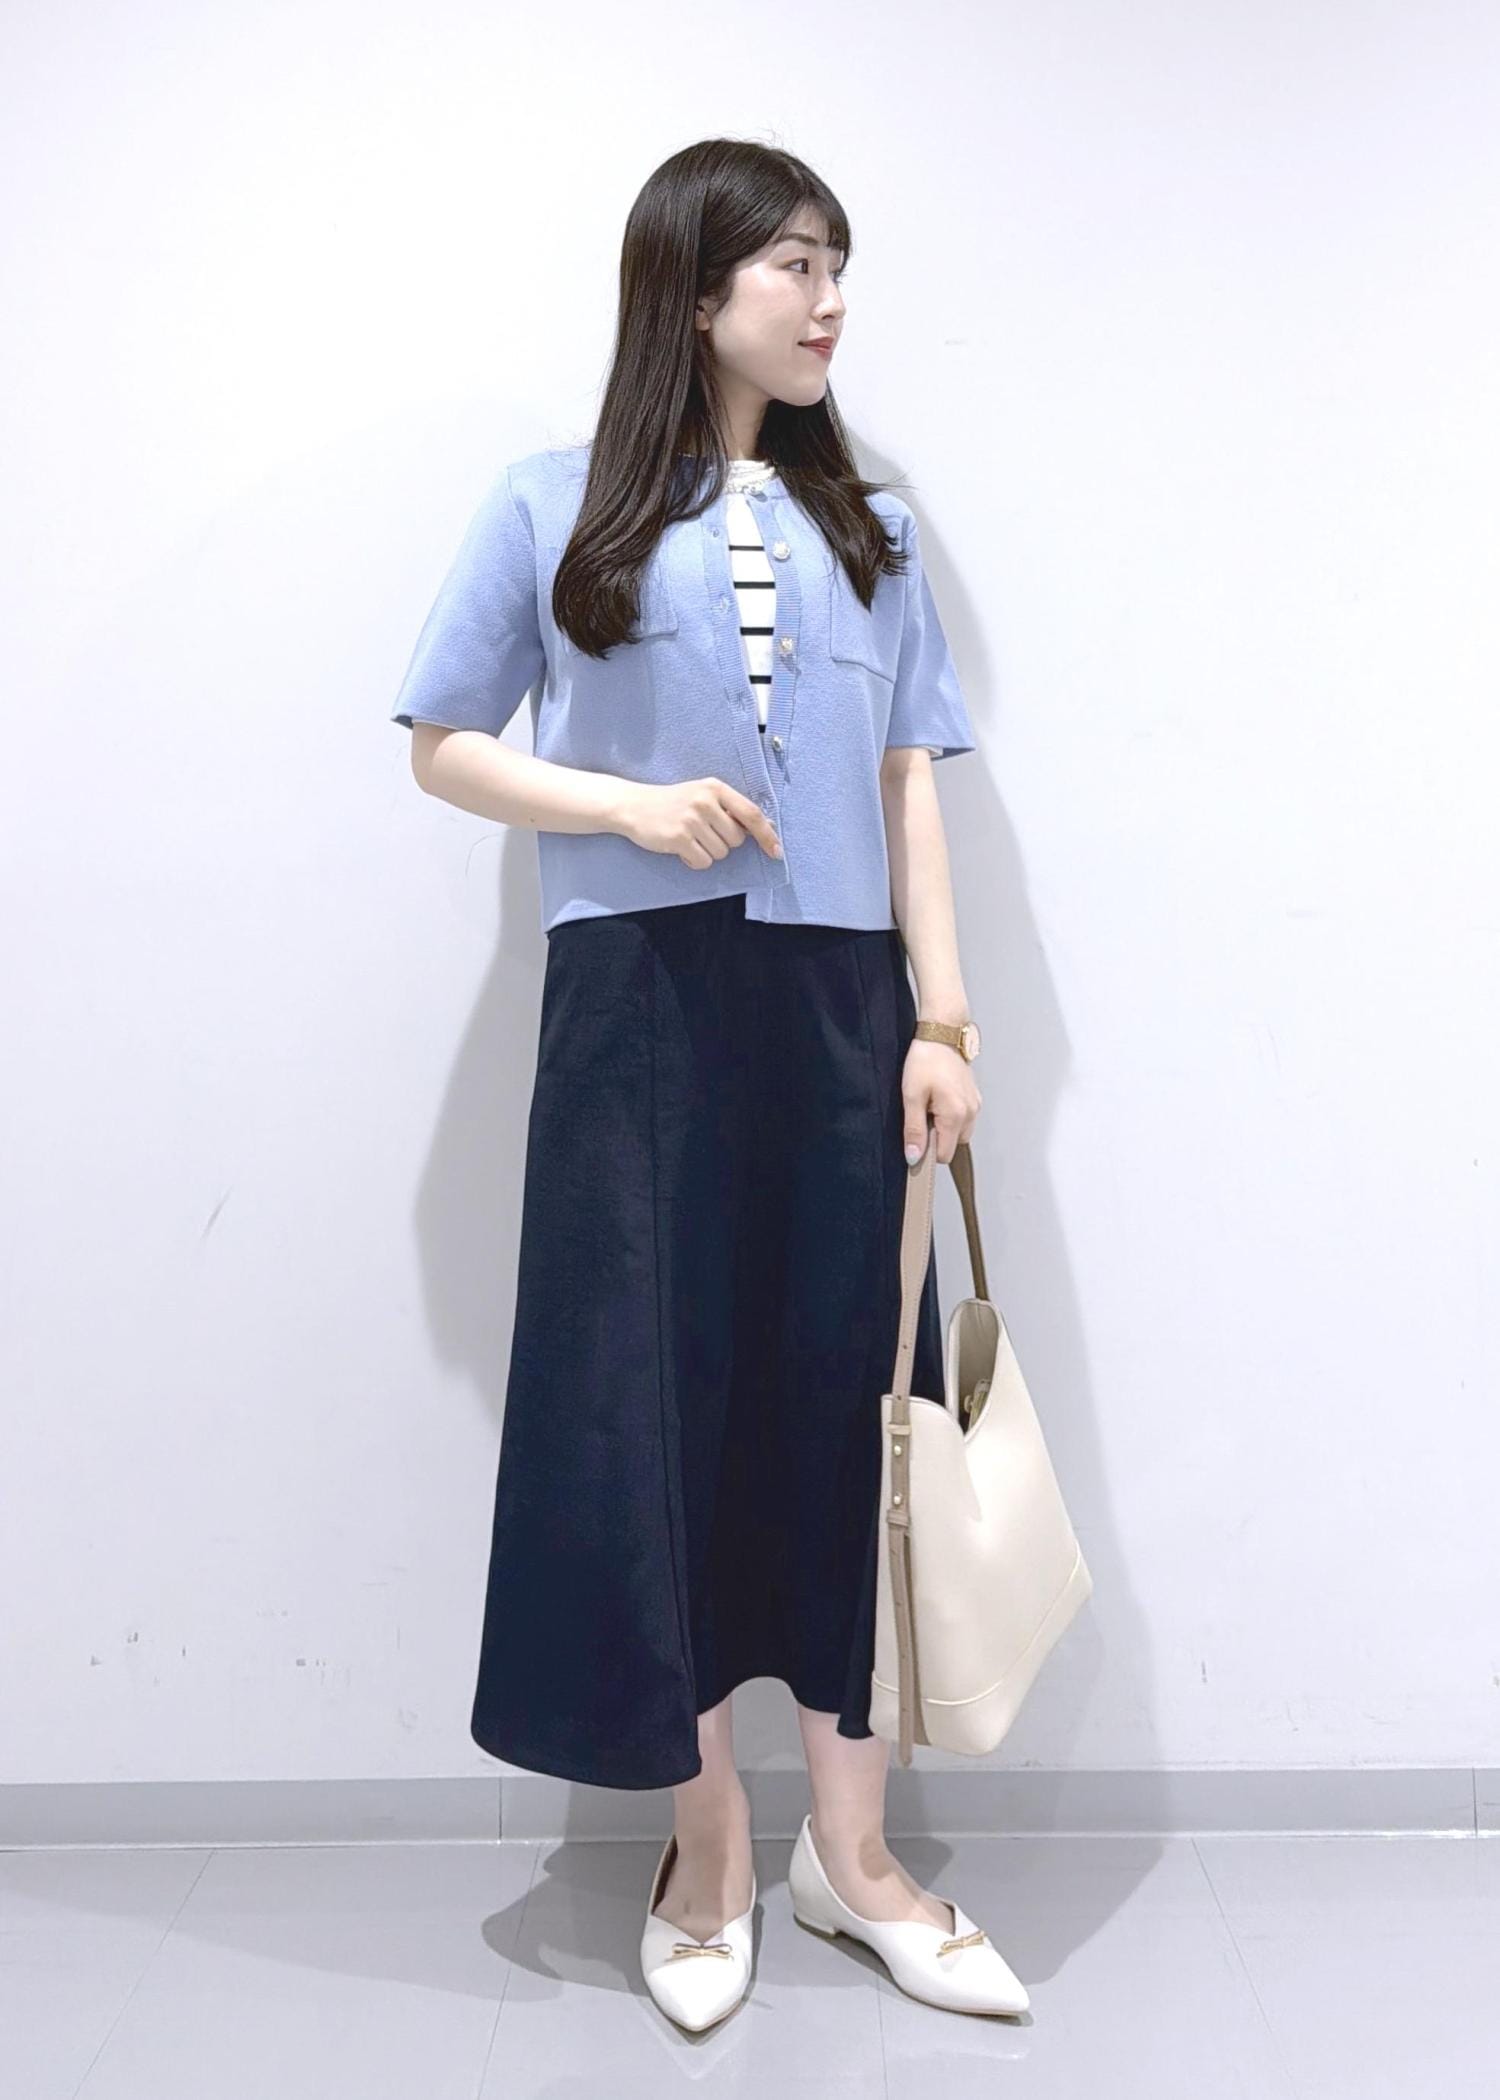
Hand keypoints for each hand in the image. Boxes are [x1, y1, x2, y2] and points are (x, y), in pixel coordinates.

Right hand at [614, 777, 782, 868]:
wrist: (633, 805)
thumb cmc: (673, 803)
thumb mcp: (703, 796)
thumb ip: (731, 808)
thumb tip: (765, 826)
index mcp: (715, 788)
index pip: (751, 814)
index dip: (767, 835)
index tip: (776, 852)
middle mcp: (705, 801)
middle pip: (737, 840)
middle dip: (724, 843)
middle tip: (703, 832)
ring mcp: (691, 819)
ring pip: (720, 853)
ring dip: (707, 852)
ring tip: (689, 838)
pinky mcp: (678, 837)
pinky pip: (702, 862)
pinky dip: (694, 861)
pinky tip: (680, 848)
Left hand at [901, 1039, 980, 1165]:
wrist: (942, 1034)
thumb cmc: (925, 1060)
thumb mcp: (912, 1096)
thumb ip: (914, 1130)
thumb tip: (914, 1157)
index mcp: (956, 1116)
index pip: (944, 1155)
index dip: (927, 1150)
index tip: (916, 1134)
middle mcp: (970, 1113)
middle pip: (952, 1145)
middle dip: (936, 1137)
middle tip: (922, 1112)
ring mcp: (975, 1105)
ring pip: (958, 1133)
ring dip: (944, 1127)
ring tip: (930, 1103)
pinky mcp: (975, 1098)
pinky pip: (963, 1119)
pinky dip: (950, 1116)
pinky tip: (939, 1098)